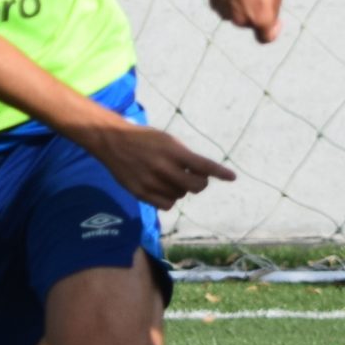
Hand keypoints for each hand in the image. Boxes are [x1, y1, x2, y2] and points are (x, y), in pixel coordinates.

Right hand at [82, 120, 234, 210]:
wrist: (112, 142)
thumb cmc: (144, 139)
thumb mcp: (167, 140)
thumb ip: (184, 156)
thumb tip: (202, 174)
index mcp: (172, 151)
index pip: (202, 165)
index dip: (219, 172)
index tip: (232, 177)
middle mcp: (163, 167)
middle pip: (195, 186)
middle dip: (199, 183)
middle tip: (193, 177)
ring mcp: (151, 182)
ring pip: (180, 196)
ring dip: (180, 189)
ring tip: (169, 178)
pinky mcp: (141, 193)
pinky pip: (166, 205)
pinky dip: (169, 199)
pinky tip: (162, 188)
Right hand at [209, 0, 285, 43]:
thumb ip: (275, 9)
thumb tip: (272, 20)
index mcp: (260, 19)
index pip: (266, 39)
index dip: (273, 32)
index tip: (276, 21)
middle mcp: (242, 20)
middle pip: (253, 25)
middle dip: (258, 15)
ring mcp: (227, 13)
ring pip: (240, 17)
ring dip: (245, 8)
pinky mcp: (217, 4)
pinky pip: (228, 9)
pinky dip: (233, 2)